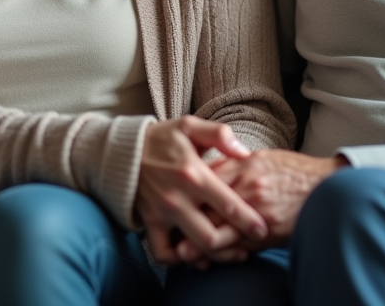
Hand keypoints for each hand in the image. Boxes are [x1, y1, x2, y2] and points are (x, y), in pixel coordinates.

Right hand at [135, 117, 268, 266]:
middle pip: (212, 237)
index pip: (227, 204)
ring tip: (232, 254)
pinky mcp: (149, 223)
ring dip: (214, 257)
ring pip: (191, 251)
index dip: (249, 221)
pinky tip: (197, 255)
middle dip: (235, 246)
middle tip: (252, 245)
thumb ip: (219, 134)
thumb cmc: (162, 138)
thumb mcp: (190, 126)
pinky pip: (163, 254)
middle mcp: (178, 199)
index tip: (263, 229)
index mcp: (193, 174)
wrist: (121, 151)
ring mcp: (162, 214)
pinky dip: (180, 259)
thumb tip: (245, 152)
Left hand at [177, 150, 347, 259]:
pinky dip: (222, 255)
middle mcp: (245, 188)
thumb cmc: (294, 172)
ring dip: (198, 245)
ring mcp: (255, 212)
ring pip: (216, 232)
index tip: (174, 201)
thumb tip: (212, 167)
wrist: (327, 187)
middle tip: (171, 233)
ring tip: (184, 254)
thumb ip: (236, 163)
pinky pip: (237, 247)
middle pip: (203, 208)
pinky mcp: (266, 232)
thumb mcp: (263, 158)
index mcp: (242, 166)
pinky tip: (212, 260)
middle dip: (185, 222)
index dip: (186, 193)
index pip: (203, 179)